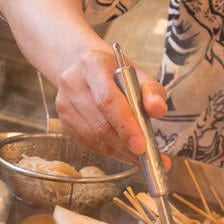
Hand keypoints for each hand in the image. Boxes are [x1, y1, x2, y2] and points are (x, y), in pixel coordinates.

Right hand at [54, 48, 169, 167]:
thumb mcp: (138, 74)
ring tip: (142, 158)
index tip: (142, 146)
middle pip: (100, 124)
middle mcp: (72, 83)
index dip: (125, 126)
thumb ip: (151, 91)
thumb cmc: (116, 73)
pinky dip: (111, 153)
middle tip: (149, 157)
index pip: (107, 100)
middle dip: (126, 145)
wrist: (86, 68)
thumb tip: (158, 109)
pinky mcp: (65, 122)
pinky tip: (126, 153)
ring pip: (94, 139)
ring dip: (121, 153)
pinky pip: (90, 144)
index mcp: (92, 65)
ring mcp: (65, 104)